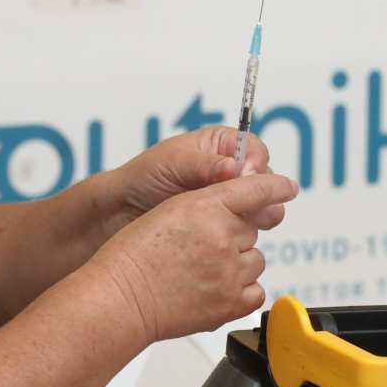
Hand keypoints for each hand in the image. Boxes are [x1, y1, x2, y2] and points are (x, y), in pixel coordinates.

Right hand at [90, 173, 300, 344]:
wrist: (120, 298)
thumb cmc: (133, 257)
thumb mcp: (168, 212)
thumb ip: (206, 208)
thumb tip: (236, 216)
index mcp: (205, 205)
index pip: (255, 188)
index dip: (275, 187)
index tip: (287, 188)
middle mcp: (223, 235)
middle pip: (251, 229)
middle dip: (232, 237)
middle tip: (199, 249)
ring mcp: (229, 271)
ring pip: (254, 260)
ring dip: (236, 264)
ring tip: (201, 271)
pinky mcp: (231, 303)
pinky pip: (256, 291)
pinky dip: (240, 290)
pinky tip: (214, 290)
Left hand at [103, 126, 283, 237]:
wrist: (121, 214)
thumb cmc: (142, 178)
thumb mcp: (172, 162)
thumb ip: (205, 164)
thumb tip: (235, 167)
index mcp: (221, 146)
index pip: (255, 151)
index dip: (254, 164)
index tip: (244, 176)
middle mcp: (231, 173)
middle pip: (266, 182)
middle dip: (262, 194)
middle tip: (251, 208)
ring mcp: (230, 203)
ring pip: (263, 209)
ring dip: (258, 218)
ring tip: (243, 225)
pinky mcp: (226, 228)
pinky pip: (248, 232)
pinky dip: (245, 236)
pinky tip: (231, 240)